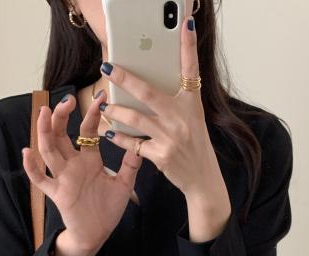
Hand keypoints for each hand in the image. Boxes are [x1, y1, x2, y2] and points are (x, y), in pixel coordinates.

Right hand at [21, 89, 142, 255]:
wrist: (97, 233)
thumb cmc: (108, 209)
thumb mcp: (124, 185)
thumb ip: (130, 166)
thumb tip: (142, 145)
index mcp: (89, 160)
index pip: (87, 131)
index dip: (92, 114)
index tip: (100, 96)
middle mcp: (73, 165)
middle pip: (61, 134)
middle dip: (62, 116)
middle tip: (67, 99)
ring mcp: (63, 178)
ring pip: (49, 151)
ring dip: (44, 131)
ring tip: (43, 112)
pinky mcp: (57, 194)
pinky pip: (41, 179)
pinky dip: (32, 167)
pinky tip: (28, 152)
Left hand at [99, 13, 230, 210]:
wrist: (203, 178)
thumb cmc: (195, 145)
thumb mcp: (193, 119)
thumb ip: (176, 102)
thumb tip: (148, 87)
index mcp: (192, 105)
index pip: (191, 70)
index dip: (189, 47)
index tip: (185, 24)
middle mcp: (182, 118)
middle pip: (148, 93)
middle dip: (125, 79)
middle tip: (107, 69)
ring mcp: (171, 138)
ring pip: (135, 118)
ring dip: (116, 111)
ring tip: (105, 105)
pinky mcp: (161, 155)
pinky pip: (133, 143)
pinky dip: (119, 138)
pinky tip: (110, 132)